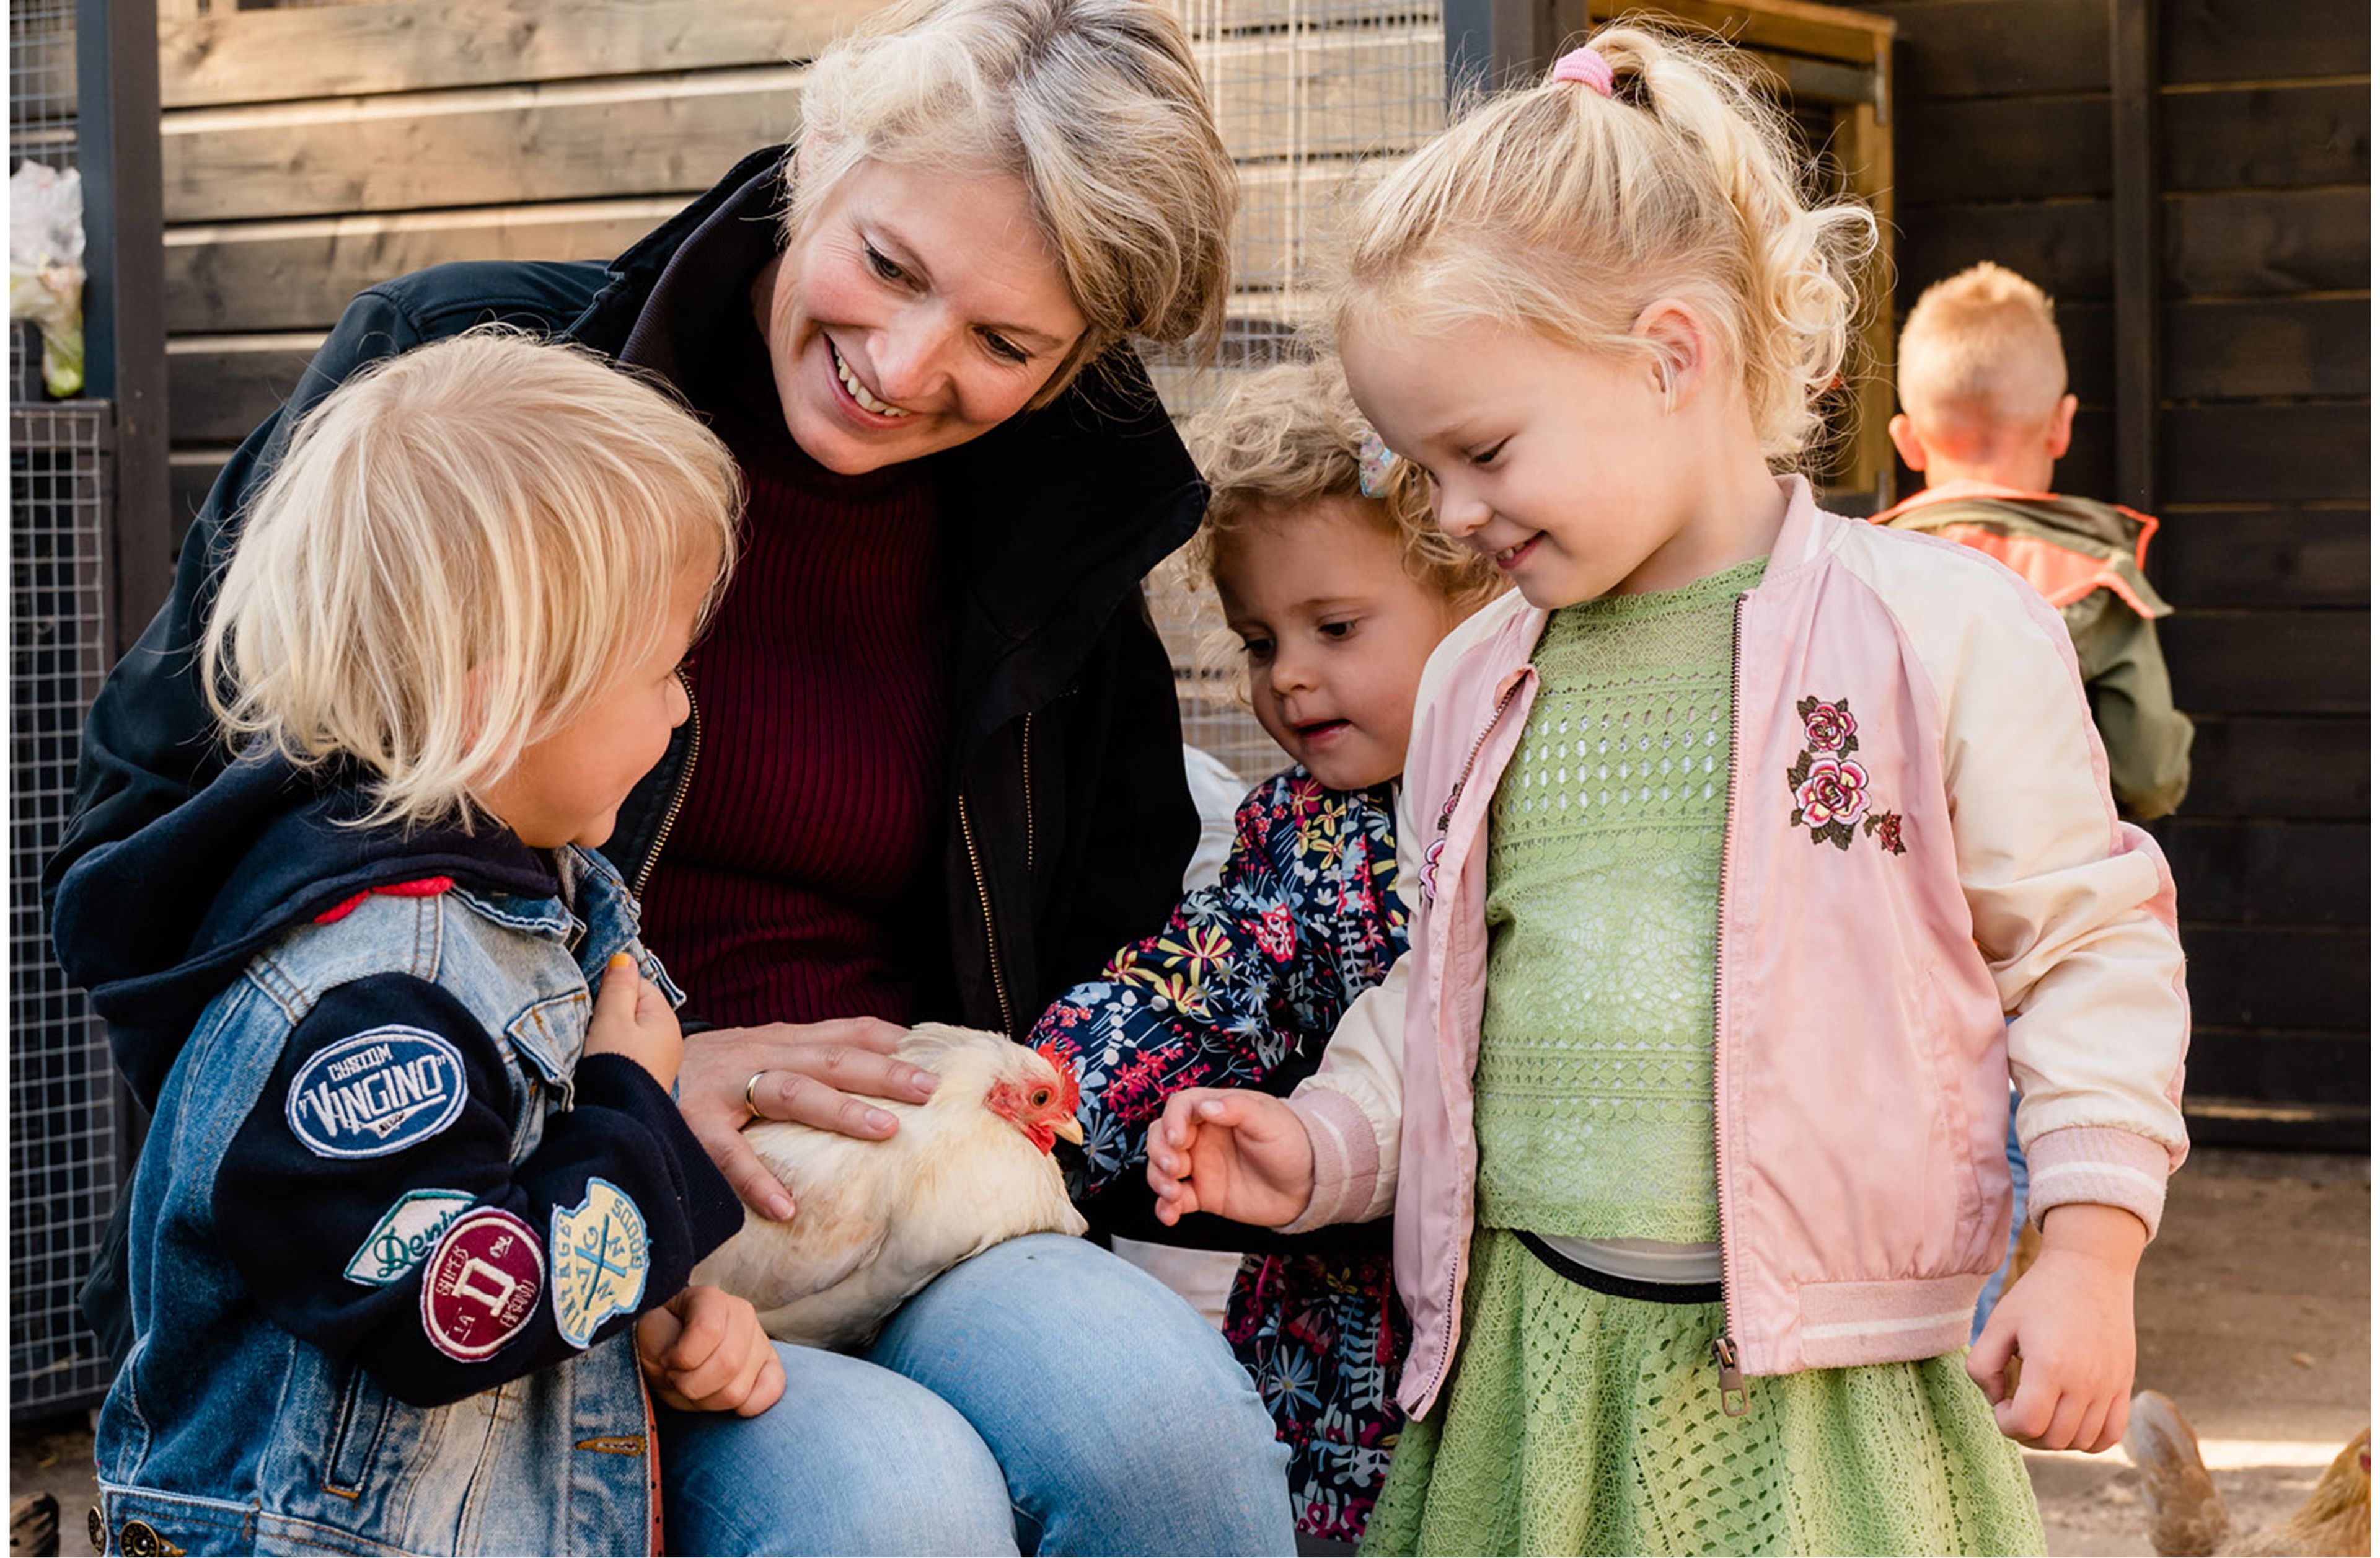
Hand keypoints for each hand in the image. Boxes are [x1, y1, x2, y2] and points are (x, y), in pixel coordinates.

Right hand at [584, 953, 682, 1089]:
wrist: (617, 1122)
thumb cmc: (614, 1067)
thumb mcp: (612, 1020)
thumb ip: (618, 988)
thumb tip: (624, 958)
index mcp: (665, 1019)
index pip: (640, 985)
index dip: (613, 988)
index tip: (593, 1003)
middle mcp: (669, 1038)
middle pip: (635, 1009)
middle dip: (611, 1012)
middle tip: (592, 1026)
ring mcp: (659, 1060)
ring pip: (630, 1032)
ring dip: (611, 1033)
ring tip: (593, 1046)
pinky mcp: (646, 1078)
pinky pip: (630, 1052)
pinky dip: (614, 1052)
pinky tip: (601, 1061)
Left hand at [635, 1286, 784, 1415]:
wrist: (669, 1354)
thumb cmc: (660, 1342)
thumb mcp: (649, 1333)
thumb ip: (664, 1341)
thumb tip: (685, 1365)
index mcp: (710, 1298)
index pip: (708, 1330)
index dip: (680, 1357)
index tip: (666, 1360)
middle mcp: (742, 1314)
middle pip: (727, 1364)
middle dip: (691, 1385)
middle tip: (677, 1379)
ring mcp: (760, 1340)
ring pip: (737, 1390)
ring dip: (706, 1400)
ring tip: (696, 1386)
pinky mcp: (770, 1367)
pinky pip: (770, 1392)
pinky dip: (745, 1406)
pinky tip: (725, 1400)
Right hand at [679, 1019, 939, 1220]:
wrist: (621, 1070)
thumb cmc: (700, 1072)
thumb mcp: (754, 1055)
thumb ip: (802, 1061)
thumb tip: (867, 1071)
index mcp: (777, 1041)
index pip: (843, 1033)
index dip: (890, 1042)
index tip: (937, 1054)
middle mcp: (758, 1055)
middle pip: (831, 1058)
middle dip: (884, 1071)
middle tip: (931, 1089)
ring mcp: (725, 1087)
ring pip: (793, 1092)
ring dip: (841, 1110)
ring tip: (885, 1131)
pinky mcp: (692, 1122)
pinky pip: (728, 1152)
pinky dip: (756, 1179)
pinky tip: (785, 1206)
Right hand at [1145, 1087, 1316, 1229]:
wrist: (1310, 1184)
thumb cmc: (1292, 1143)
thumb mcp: (1269, 1120)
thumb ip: (1238, 1108)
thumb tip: (1207, 1106)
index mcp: (1216, 1111)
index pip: (1180, 1107)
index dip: (1172, 1121)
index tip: (1177, 1139)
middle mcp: (1203, 1137)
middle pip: (1162, 1137)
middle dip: (1159, 1152)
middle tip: (1176, 1169)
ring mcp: (1201, 1166)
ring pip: (1162, 1168)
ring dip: (1159, 1180)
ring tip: (1174, 1194)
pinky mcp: (1204, 1194)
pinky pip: (1175, 1200)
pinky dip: (1166, 1208)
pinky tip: (1170, 1215)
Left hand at [1968, 1202, 2146, 1451]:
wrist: (2091, 1269)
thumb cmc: (2039, 1295)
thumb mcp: (1998, 1322)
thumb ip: (1982, 1365)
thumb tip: (1996, 1401)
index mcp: (2050, 1366)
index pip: (2027, 1425)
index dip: (2005, 1422)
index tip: (2002, 1401)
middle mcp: (2085, 1383)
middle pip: (2054, 1440)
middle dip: (2027, 1432)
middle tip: (2017, 1405)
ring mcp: (2109, 1387)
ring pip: (2083, 1443)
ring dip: (2056, 1438)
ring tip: (2043, 1409)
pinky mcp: (2124, 1385)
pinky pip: (2112, 1435)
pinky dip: (2089, 1440)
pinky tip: (2070, 1419)